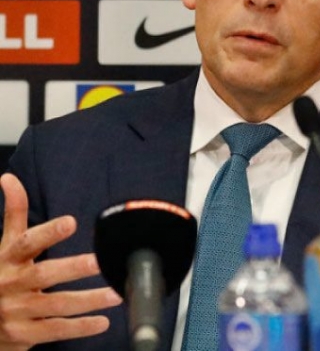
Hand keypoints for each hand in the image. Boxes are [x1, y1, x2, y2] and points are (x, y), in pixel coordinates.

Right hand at [0, 174, 121, 349]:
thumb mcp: (3, 247)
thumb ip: (13, 214)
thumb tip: (9, 178)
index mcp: (7, 260)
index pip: (26, 243)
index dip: (47, 233)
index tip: (71, 222)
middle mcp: (11, 285)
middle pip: (44, 274)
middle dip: (74, 268)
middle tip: (100, 261)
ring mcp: (16, 312)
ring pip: (56, 304)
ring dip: (88, 300)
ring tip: (116, 293)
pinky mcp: (24, 335)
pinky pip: (55, 330)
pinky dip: (80, 327)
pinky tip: (103, 322)